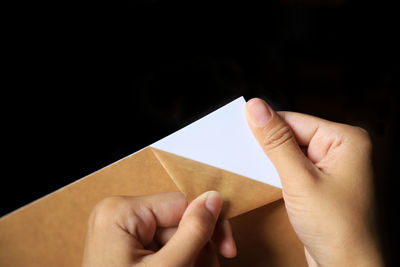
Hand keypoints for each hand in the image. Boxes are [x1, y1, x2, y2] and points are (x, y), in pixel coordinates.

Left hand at [82, 191, 235, 266]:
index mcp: (121, 211)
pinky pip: (159, 246)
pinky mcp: (124, 246)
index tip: (228, 248)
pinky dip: (175, 261)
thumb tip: (214, 198)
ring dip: (190, 257)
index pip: (181, 203)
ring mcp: (120, 230)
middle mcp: (118, 214)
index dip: (208, 224)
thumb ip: (193, 231)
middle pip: (177, 221)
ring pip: (172, 236)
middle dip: (197, 248)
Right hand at [246, 98, 382, 266]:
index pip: (294, 119)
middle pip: (291, 135)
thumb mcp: (300, 180)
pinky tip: (268, 182)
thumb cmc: (338, 229)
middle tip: (245, 156)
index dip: (265, 127)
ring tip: (257, 172)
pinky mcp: (319, 183)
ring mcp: (330, 168)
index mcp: (345, 139)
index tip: (239, 131)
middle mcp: (340, 150)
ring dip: (271, 163)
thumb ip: (276, 142)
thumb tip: (257, 108)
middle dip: (269, 148)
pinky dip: (277, 175)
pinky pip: (292, 169)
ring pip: (289, 153)